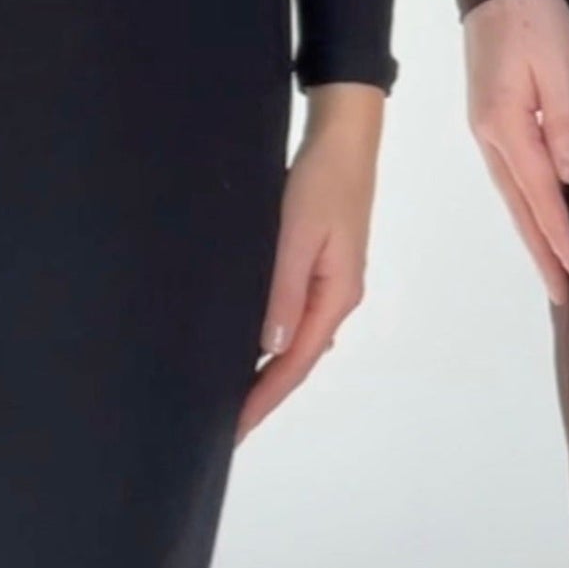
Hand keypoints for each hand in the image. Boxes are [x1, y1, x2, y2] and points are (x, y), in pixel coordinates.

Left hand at [238, 83, 384, 439]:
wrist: (344, 139)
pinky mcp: (318, 268)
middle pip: (297, 361)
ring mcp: (330, 286)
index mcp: (335, 297)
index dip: (263, 398)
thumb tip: (270, 349)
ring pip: (294, 343)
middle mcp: (336, 299)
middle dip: (263, 395)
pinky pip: (292, 319)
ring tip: (230, 398)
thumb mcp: (297, 235)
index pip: (295, 363)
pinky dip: (270, 344)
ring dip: (266, 373)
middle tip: (224, 426)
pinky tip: (249, 351)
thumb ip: (284, 291)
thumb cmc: (321, 182)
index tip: (232, 428)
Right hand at [464, 0, 568, 302]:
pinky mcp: (492, 122)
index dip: (559, 232)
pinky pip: (512, 177)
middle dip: (542, 252)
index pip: (540, 192)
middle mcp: (490, 136)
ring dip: (533, 235)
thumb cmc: (535, 19)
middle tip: (562, 294)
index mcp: (506, 124)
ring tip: (552, 271)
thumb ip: (566, 120)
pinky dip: (526, 206)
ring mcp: (486, 131)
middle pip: (519, 206)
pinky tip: (537, 221)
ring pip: (513, 196)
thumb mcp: (559, 64)